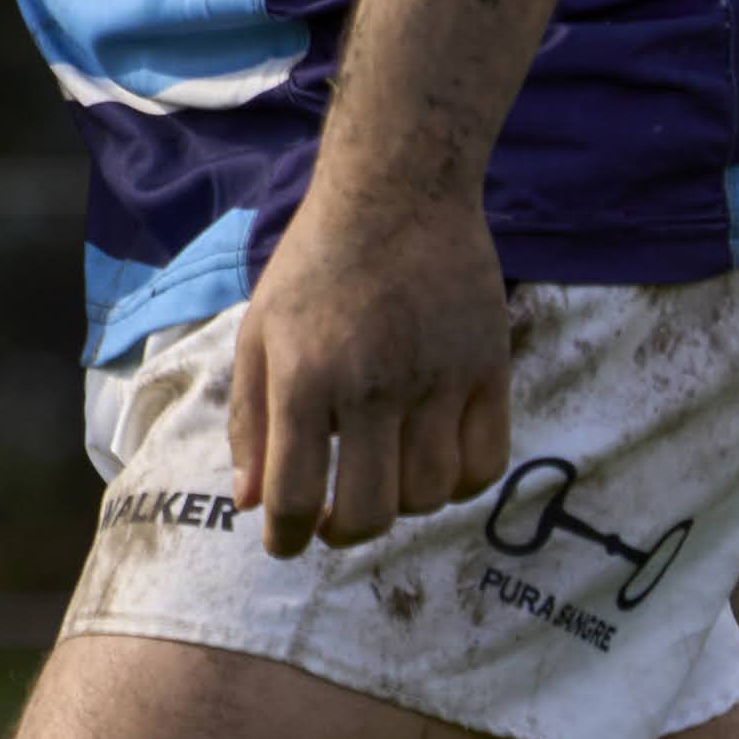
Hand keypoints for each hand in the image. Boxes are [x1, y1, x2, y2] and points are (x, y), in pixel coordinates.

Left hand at [228, 182, 512, 556]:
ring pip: (428, 497)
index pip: (295, 496)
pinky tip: (432, 466)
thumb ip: (250, 419)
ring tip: (382, 481)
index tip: (285, 545)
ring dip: (401, 506)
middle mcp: (372, 386)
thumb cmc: (316, 264)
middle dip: (344, 533)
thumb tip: (251, 503)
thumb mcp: (260, 331)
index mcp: (304, 377)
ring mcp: (437, 380)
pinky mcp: (488, 370)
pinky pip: (485, 465)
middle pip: (369, 512)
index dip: (286, 539)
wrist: (397, 192)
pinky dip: (459, 485)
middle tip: (335, 523)